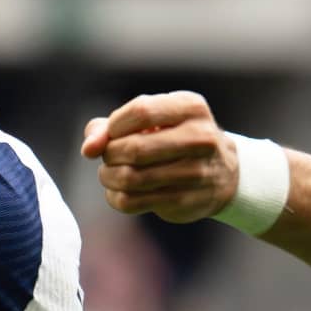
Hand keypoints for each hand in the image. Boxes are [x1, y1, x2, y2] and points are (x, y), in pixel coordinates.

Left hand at [81, 91, 238, 222]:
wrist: (222, 172)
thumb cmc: (174, 138)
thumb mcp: (151, 120)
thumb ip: (111, 126)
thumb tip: (88, 148)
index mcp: (192, 108)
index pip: (141, 111)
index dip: (115, 125)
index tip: (112, 133)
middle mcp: (201, 138)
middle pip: (134, 148)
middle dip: (110, 154)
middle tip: (109, 156)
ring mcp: (197, 172)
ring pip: (130, 178)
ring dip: (108, 176)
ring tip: (109, 173)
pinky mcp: (186, 201)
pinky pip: (133, 202)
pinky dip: (115, 197)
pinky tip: (119, 191)